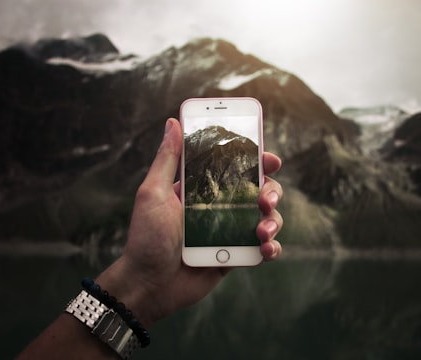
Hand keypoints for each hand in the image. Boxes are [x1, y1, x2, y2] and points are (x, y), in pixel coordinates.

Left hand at [97, 118, 283, 326]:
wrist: (149, 284)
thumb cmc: (146, 238)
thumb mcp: (153, 193)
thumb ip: (167, 159)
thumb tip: (172, 122)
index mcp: (202, 188)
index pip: (236, 166)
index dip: (257, 160)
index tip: (269, 159)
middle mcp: (220, 206)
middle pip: (259, 190)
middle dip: (272, 191)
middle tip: (265, 199)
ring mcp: (230, 231)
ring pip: (267, 218)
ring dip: (274, 220)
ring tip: (262, 231)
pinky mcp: (236, 255)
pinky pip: (263, 248)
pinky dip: (271, 248)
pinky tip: (265, 249)